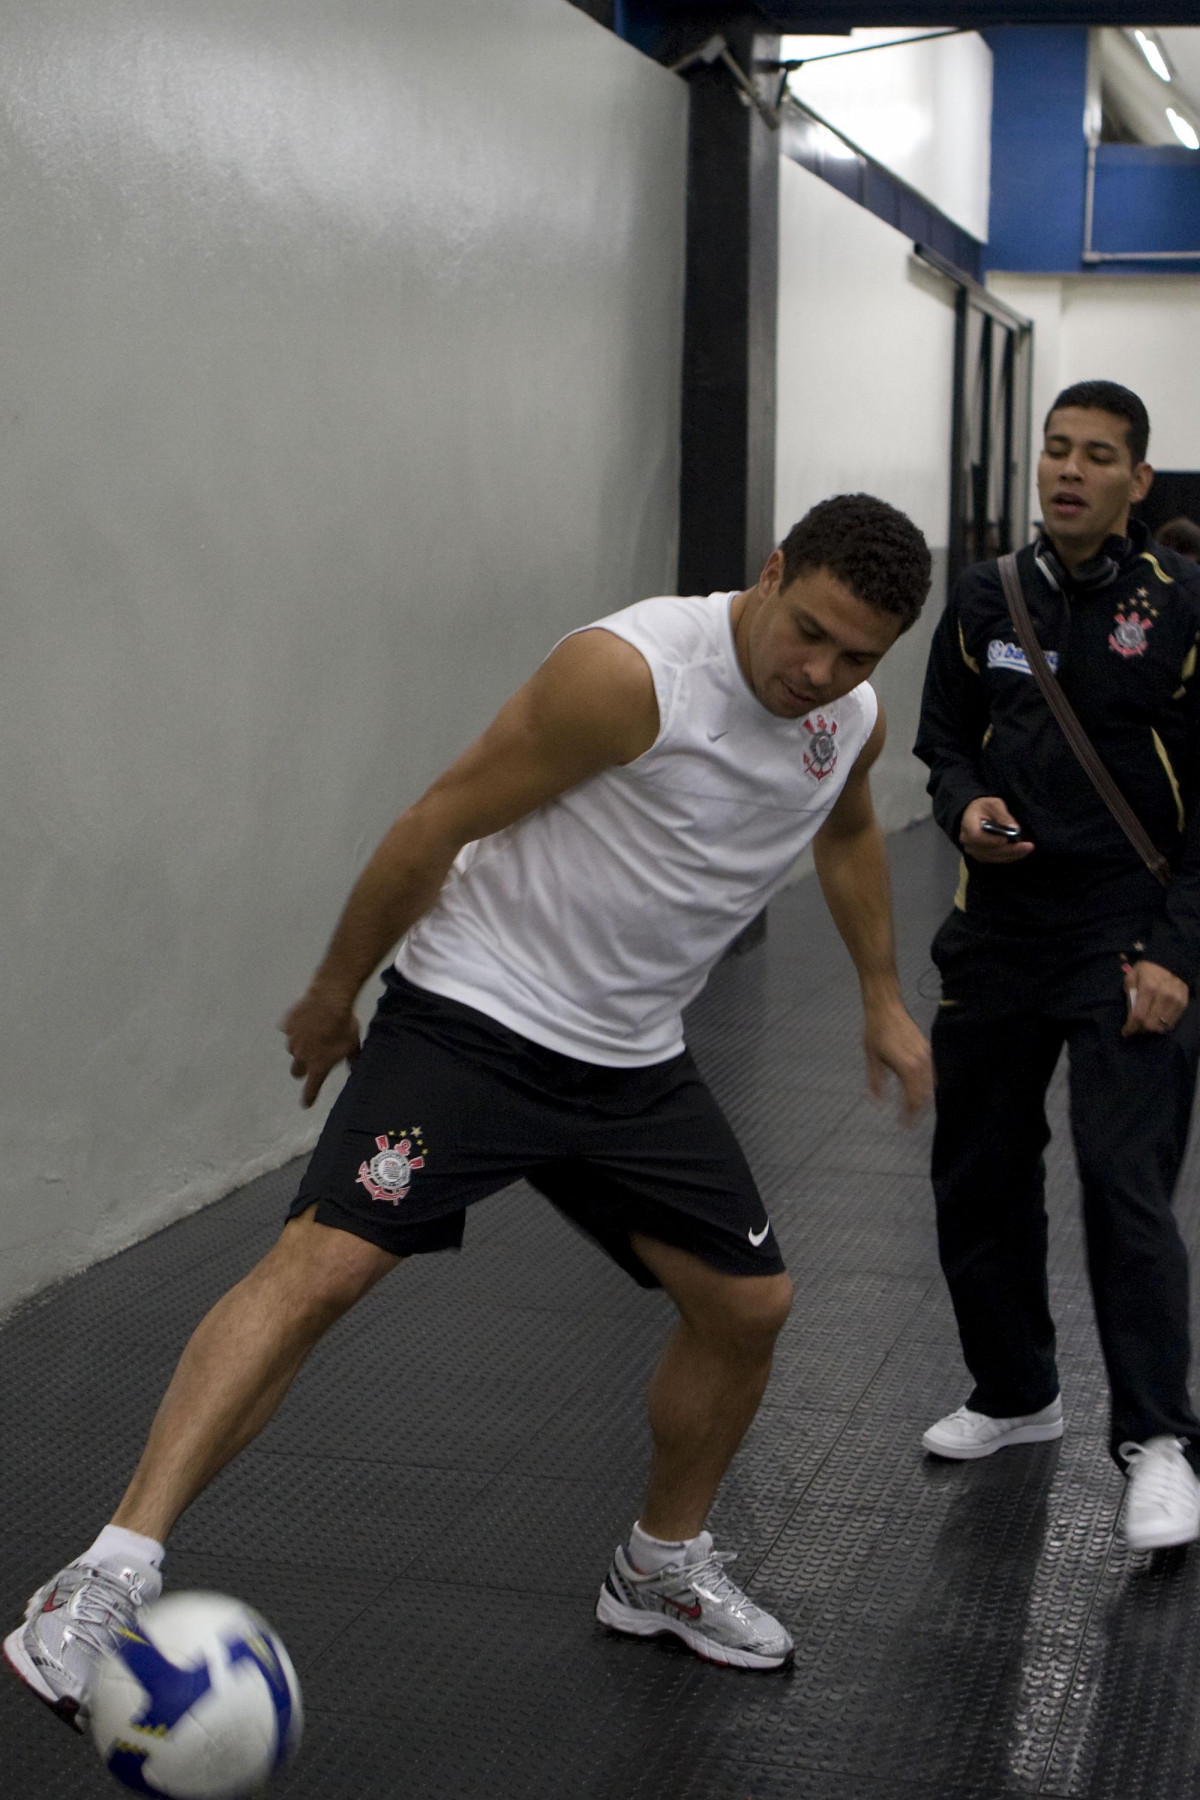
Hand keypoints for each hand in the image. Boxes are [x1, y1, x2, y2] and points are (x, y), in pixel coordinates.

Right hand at [279, 987, 361, 1106]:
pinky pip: (289, 1030)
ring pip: (292, 1049)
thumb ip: (353, 1058)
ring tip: (311, 1035)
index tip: (306, 1103)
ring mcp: (292, 1041)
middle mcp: (301, 1057)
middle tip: (311, 1061)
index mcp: (318, 1067)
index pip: (311, 1089)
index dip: (309, 1097)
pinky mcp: (287, 1025)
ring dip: (300, 1046)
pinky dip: (295, 1027)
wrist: (328, 1001)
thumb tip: (355, 1066)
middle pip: (296, 1071)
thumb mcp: (354, 1044)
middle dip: (302, 1069)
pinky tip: (304, 1020)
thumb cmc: (344, 1026)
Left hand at [864, 999, 932, 1122]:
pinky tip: (923, 1091)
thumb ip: (876, 1083)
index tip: (903, 1125)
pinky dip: (929, 1086)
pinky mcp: (928, 1049)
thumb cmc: (875, 1032)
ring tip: (916, 1110)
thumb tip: (876, 1103)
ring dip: (924, 1099)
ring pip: (931, 1085)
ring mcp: (926, 1055)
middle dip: (918, 1111)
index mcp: (906, 1067)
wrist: (886, 1008)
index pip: (912, 1099)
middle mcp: (920, 1063)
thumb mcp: (871, 1059)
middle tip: (910, 1122)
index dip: (909, 1114)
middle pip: (924, 1095)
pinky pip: (933, 1073)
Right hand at [959, 797, 1034, 863]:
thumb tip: (1014, 828)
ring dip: (1012, 854)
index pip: (976, 837)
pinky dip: (1010, 856)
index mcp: (968, 825)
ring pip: (994, 857)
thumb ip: (1002, 815)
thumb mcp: (993, 804)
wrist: (975, 815)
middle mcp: (968, 842)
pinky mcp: (981, 856)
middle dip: (1010, 849)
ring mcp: (974, 851)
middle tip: (1028, 846)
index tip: (1006, 839)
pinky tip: (1021, 852)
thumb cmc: (984, 807)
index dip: (992, 840)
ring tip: (1028, 848)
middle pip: (988, 850)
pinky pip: (996, 859)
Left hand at [1121, 959, 1188, 1037]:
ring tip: (1146, 1024)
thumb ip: (1130, 996)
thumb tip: (1130, 1015)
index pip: (1138, 1016)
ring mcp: (1175, 1000)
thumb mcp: (1132, 977)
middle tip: (1136, 1028)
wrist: (1169, 961)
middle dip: (1140, 1029)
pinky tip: (1157, 1021)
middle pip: (1151, 1024)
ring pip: (1162, 1026)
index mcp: (1148, 988)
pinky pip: (1173, 1022)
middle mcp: (1163, 995)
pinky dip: (1163, 1025)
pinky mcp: (1184, 1003)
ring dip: (1152, 1028)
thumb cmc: (1146, 970)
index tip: (1126, 1032)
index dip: (1131, 1027)